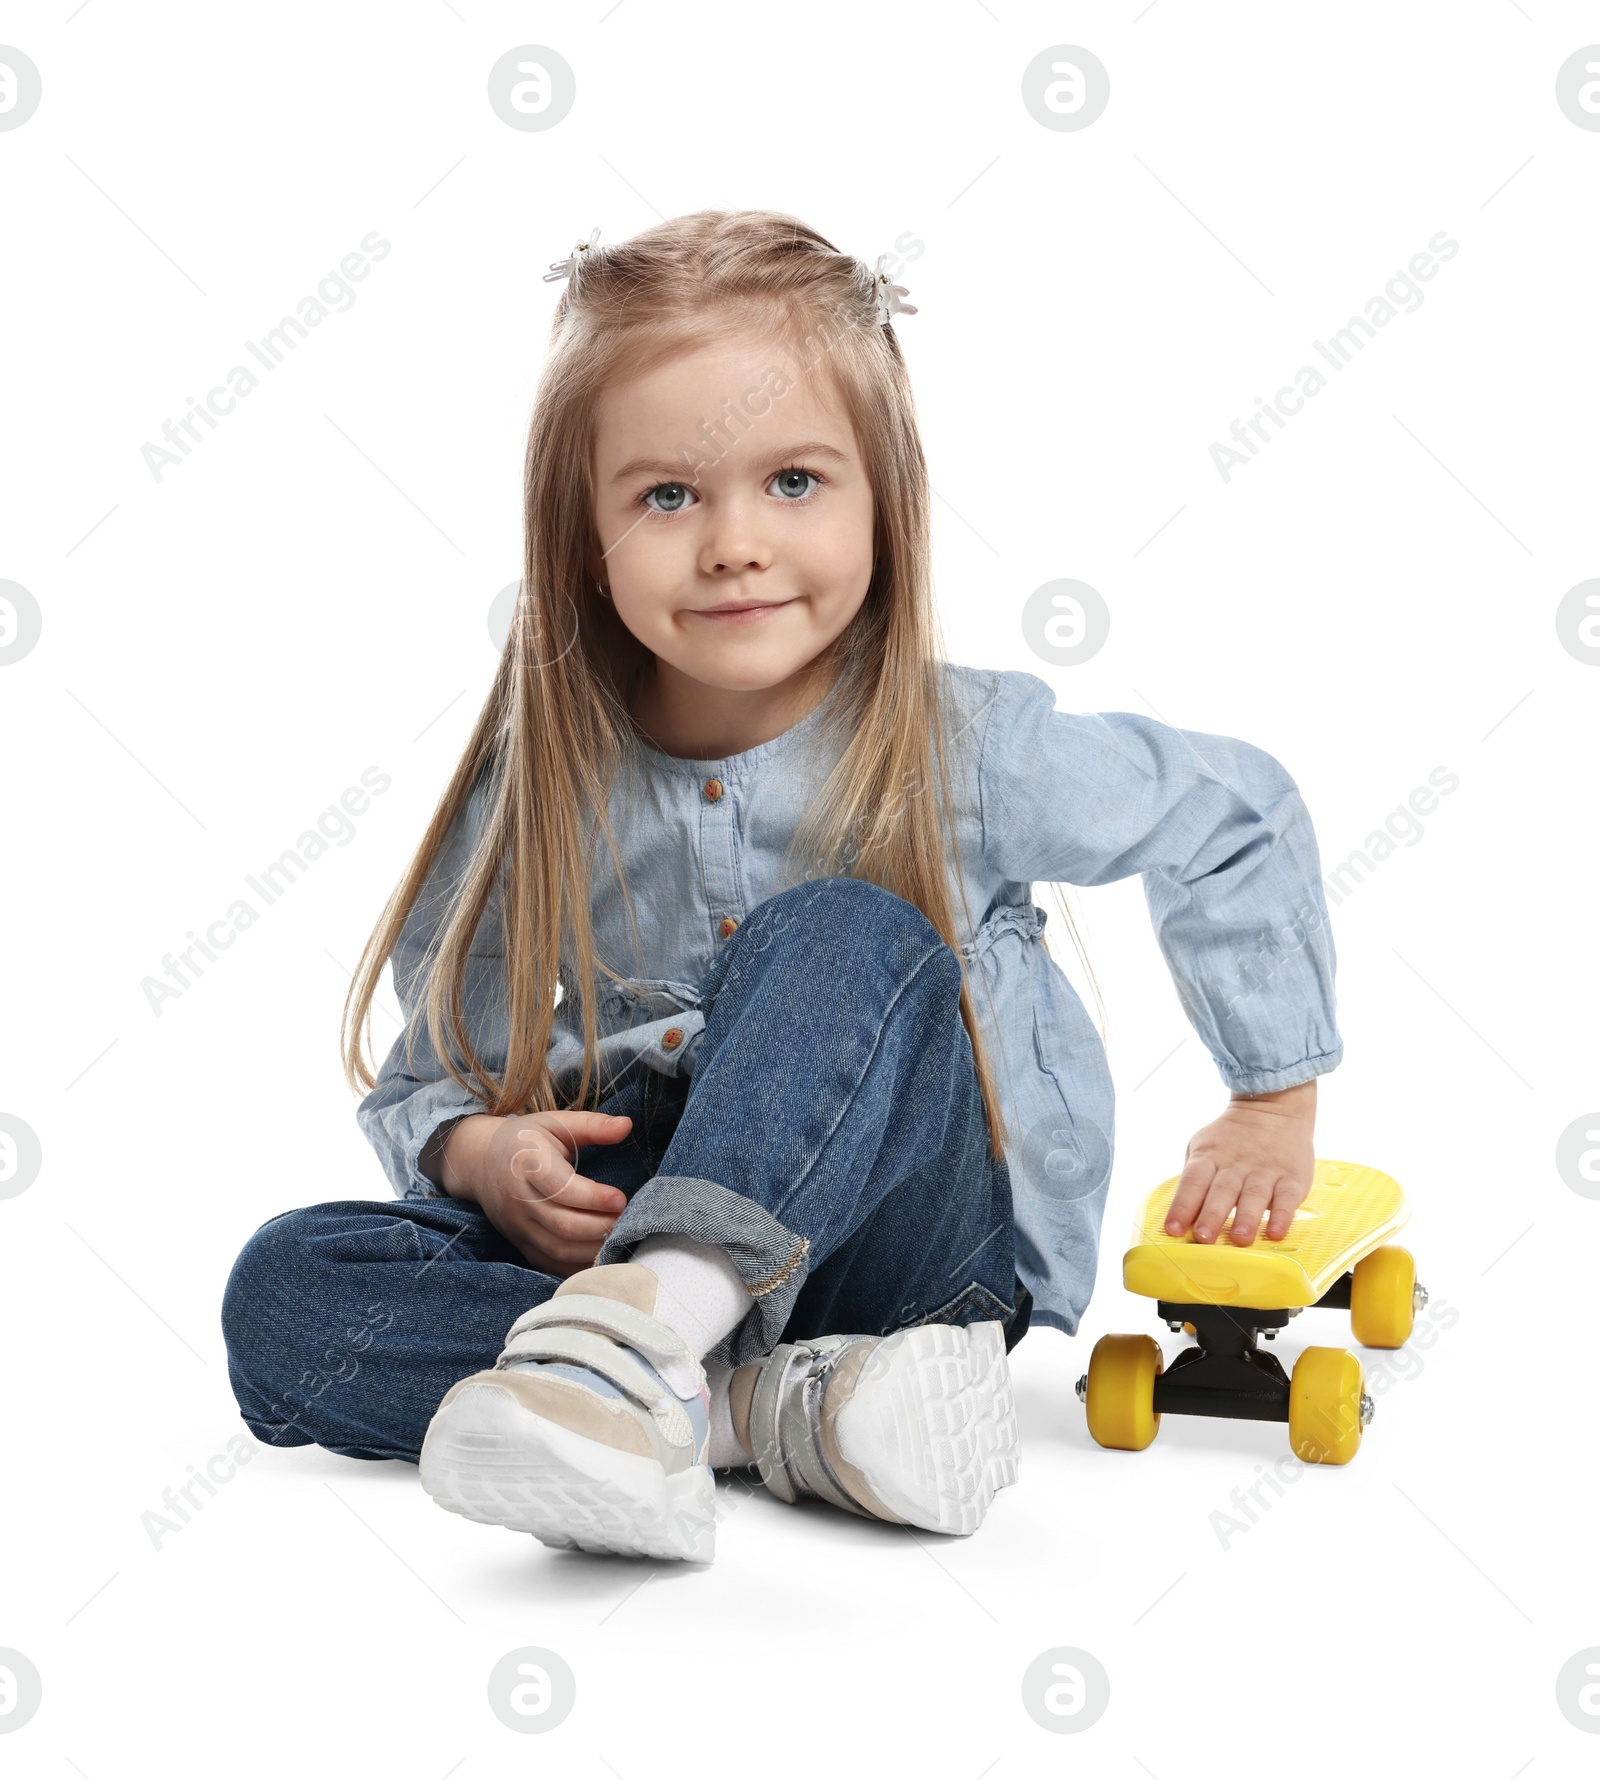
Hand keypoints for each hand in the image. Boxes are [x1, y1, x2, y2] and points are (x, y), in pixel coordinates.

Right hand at [436, 1109, 633, 1275]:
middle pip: (562, 1225)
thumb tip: (626, 1124)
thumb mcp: (555, 1122)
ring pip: (558, 1249)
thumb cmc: (526, 1140)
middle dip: (600, 1226)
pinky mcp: (521, 1244)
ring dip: (593, 1248)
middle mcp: (520, 1200)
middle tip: (628, 1219)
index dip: (593, 1197)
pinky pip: (550, 1264)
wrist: (480, 1163)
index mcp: (528, 1163)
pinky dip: (578, 1267)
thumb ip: (592, 1125)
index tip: (621, 1198)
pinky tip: (600, 1255)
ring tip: (619, 1235)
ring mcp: (518, 1226)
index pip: (561, 1188)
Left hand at [1163, 1080, 1315, 1245]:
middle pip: (1221, 1191)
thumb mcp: (1204, 1149)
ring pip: (1254, 1195)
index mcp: (1209, 1157)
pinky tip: (1276, 1232)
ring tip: (1239, 1239)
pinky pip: (1287, 1198)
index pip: (1192, 1182)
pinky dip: (1282, 1215)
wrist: (1273, 1108)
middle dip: (1211, 1216)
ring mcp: (1265, 1170)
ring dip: (1246, 1219)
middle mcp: (1235, 1164)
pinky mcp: (1292, 1177)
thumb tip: (1182, 1218)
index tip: (1173, 1229)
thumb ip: (1195, 1181)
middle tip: (1203, 1238)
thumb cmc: (1231, 1140)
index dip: (1182, 1206)